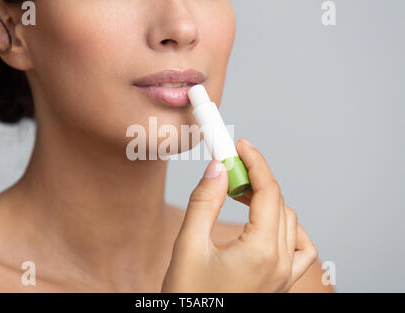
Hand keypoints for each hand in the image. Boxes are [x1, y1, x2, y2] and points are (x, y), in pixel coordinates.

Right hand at [161, 138, 316, 291]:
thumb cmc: (189, 297)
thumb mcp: (188, 246)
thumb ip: (204, 203)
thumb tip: (218, 169)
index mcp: (261, 252)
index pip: (269, 192)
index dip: (255, 162)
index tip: (240, 146)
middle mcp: (281, 264)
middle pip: (280, 204)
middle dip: (256, 180)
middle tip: (229, 171)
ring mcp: (284, 277)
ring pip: (292, 223)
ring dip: (269, 202)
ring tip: (241, 196)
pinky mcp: (280, 284)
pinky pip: (300, 249)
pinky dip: (287, 228)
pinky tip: (266, 225)